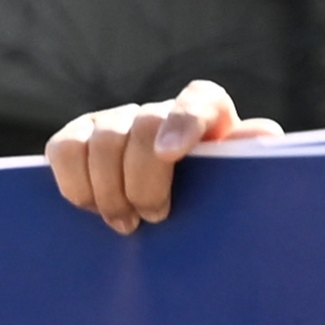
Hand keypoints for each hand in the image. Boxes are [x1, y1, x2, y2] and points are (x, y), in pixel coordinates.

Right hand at [47, 81, 281, 233]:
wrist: (165, 219)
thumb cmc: (206, 201)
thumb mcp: (235, 182)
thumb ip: (247, 156)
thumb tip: (262, 133)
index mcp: (204, 115)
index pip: (197, 101)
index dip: (182, 122)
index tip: (170, 155)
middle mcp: (156, 113)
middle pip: (143, 127)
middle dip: (141, 180)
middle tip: (151, 218)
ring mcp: (113, 121)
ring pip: (100, 142)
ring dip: (107, 190)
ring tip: (123, 222)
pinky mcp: (77, 137)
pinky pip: (62, 148)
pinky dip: (73, 182)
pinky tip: (91, 206)